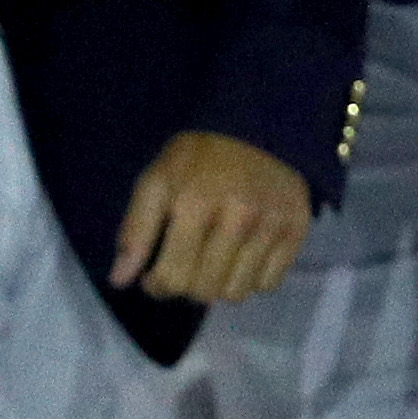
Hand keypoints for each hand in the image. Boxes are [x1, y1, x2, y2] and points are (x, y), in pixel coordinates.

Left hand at [111, 129, 309, 303]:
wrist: (260, 125)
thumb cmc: (200, 157)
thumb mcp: (158, 179)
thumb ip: (136, 229)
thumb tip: (120, 280)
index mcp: (197, 203)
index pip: (173, 278)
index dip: (156, 285)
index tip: (155, 274)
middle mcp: (238, 217)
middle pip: (205, 291)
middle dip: (187, 286)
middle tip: (185, 266)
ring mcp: (272, 225)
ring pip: (237, 293)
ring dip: (219, 285)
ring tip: (213, 262)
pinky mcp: (297, 230)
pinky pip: (268, 284)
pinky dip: (252, 278)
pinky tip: (243, 255)